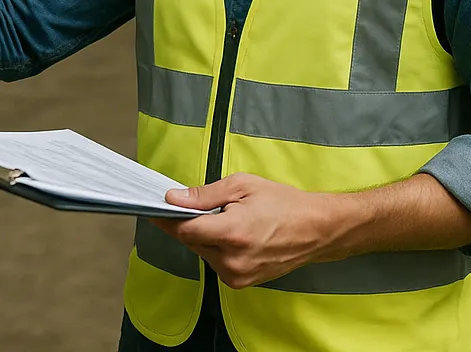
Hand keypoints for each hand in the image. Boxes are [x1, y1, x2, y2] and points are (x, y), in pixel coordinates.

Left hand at [151, 174, 341, 288]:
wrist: (315, 230)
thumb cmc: (283, 203)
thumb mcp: (243, 186)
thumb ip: (205, 194)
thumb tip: (174, 198)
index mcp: (232, 233)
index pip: (184, 229)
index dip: (167, 218)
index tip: (155, 207)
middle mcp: (231, 260)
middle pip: (191, 241)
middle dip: (191, 223)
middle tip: (204, 206)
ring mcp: (236, 276)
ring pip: (202, 252)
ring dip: (205, 236)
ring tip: (228, 220)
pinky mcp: (240, 283)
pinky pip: (215, 262)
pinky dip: (217, 247)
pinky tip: (234, 235)